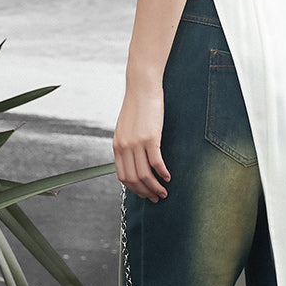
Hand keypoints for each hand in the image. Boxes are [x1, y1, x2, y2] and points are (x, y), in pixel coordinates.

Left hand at [113, 82, 170, 200]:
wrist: (142, 87)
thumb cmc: (137, 106)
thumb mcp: (126, 127)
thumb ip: (127, 144)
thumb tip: (135, 159)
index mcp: (117, 146)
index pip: (123, 176)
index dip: (134, 189)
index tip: (145, 194)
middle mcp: (124, 147)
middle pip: (133, 179)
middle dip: (145, 192)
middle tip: (156, 198)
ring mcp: (136, 143)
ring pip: (144, 175)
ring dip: (155, 187)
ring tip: (164, 192)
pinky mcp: (150, 137)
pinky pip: (156, 162)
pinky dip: (162, 173)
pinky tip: (168, 177)